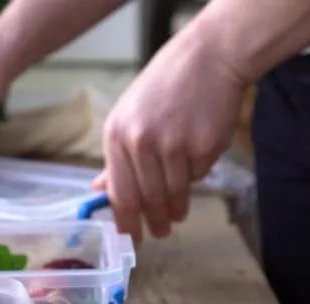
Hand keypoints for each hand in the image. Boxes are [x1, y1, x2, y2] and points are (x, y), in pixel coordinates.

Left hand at [96, 27, 247, 241]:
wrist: (208, 59)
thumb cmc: (165, 87)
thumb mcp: (129, 116)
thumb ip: (117, 157)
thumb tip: (101, 189)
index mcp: (116, 136)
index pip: (119, 194)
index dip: (126, 223)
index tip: (131, 239)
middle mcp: (141, 143)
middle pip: (147, 200)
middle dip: (154, 222)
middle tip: (160, 233)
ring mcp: (173, 146)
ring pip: (174, 193)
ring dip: (177, 207)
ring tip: (178, 213)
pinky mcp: (202, 147)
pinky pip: (197, 176)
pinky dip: (196, 175)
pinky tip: (195, 159)